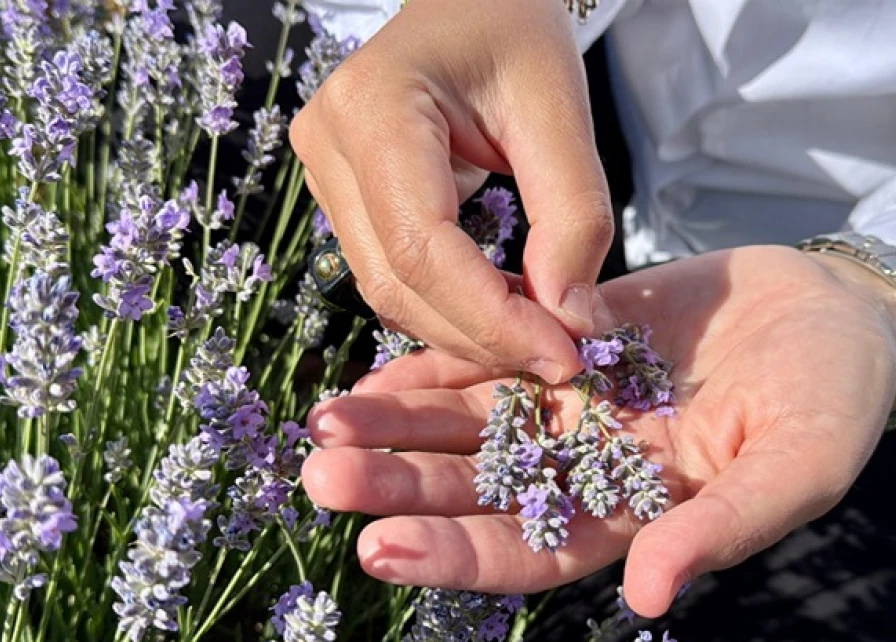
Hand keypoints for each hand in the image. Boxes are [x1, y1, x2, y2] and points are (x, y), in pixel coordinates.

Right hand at [290, 0, 613, 383]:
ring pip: (388, 291)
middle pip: (398, 283)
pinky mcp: (338, 195)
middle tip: (562, 356)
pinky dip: (449, 306)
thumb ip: (573, 215)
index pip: (422, 247)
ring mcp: (322, 172)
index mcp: (373, 107)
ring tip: (540, 331)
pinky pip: (390, 274)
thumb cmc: (512, 28)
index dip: (491, 316)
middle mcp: (328, 144)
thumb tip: (572, 319)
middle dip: (482, 335)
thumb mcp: (559, 107)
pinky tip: (503, 307)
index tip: (562, 353)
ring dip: (466, 329)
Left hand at [303, 246, 895, 615]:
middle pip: (478, 490)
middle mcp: (586, 470)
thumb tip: (650, 596)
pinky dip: (438, 364)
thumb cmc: (834, 404)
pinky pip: (493, 356)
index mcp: (635, 517)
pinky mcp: (568, 341)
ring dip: (398, 427)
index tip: (381, 548)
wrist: (835, 315)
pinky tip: (379, 370)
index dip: (458, 555)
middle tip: (321, 476)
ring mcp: (573, 406)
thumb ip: (725, 528)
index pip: (532, 551)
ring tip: (326, 422)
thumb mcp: (797, 468)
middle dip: (402, 486)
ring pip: (470, 424)